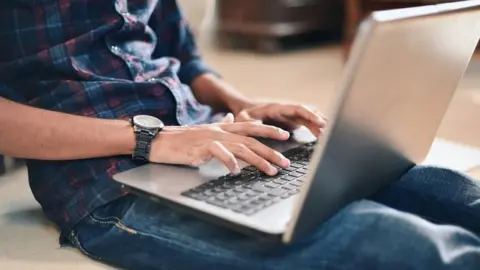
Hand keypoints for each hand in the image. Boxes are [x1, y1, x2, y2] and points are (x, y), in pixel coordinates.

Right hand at [149, 114, 290, 174]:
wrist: (159, 140)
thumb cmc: (182, 139)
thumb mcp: (205, 130)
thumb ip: (221, 125)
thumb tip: (232, 118)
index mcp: (222, 127)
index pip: (251, 126)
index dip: (269, 129)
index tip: (285, 134)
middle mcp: (220, 130)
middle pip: (251, 139)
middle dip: (271, 150)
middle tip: (285, 161)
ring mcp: (211, 137)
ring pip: (242, 147)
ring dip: (258, 160)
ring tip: (271, 170)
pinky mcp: (201, 147)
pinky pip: (220, 153)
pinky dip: (230, 162)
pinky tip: (237, 171)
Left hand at [234, 102, 326, 136]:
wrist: (243, 108)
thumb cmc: (244, 114)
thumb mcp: (246, 121)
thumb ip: (257, 126)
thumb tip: (273, 133)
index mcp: (277, 107)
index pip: (298, 109)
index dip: (311, 115)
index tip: (321, 123)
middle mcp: (286, 108)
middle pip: (307, 111)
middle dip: (319, 120)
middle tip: (330, 132)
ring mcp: (289, 113)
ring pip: (308, 115)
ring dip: (318, 124)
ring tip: (327, 135)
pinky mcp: (291, 119)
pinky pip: (305, 121)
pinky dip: (314, 127)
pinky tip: (320, 135)